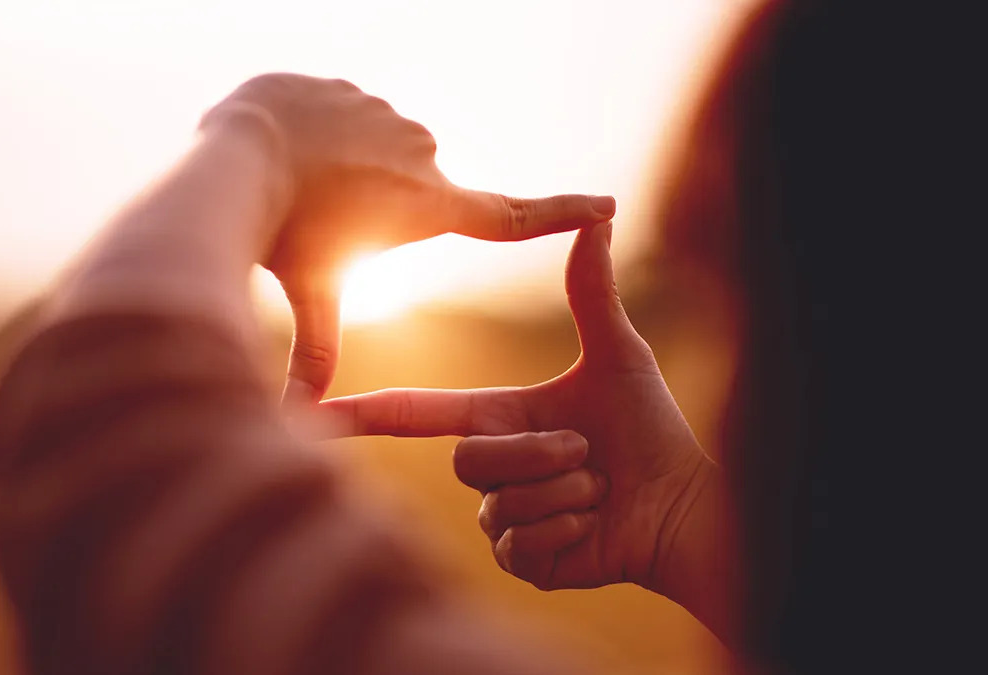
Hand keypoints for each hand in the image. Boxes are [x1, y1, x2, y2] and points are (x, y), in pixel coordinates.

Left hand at [201, 74, 616, 404]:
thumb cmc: (280, 229)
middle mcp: (424, 156)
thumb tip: (297, 420)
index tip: (605, 205)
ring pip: (373, 156)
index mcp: (428, 206)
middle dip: (371, 208)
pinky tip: (290, 148)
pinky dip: (321, 139)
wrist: (241, 148)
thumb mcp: (310, 291)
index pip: (513, 217)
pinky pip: (346, 121)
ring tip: (300, 184)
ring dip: (343, 171)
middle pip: (407, 196)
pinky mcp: (360, 90)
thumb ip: (315, 351)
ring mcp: (392, 115)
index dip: (563, 214)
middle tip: (320, 218)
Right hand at [319, 223, 714, 593]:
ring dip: (563, 491)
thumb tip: (597, 217)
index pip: (417, 414)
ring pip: (498, 503)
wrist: (681, 504)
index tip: (306, 412)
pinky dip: (567, 529)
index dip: (361, 413)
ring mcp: (501, 517)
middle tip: (587, 452)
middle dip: (539, 453)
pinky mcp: (522, 560)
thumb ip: (592, 291)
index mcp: (498, 416)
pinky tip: (594, 525)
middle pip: (468, 460)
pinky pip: (519, 544)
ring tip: (597, 487)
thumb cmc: (650, 428)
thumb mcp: (617, 354)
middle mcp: (491, 467)